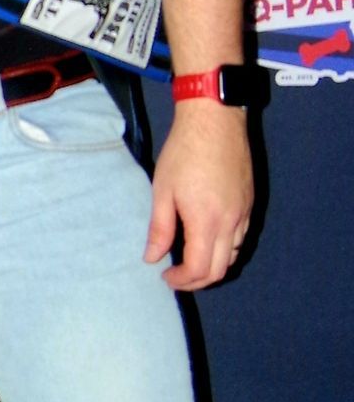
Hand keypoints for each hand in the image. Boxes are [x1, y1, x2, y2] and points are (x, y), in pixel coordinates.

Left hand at [145, 104, 251, 290]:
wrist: (215, 120)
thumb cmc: (184, 152)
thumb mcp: (162, 191)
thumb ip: (159, 228)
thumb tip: (152, 258)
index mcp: (207, 221)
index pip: (199, 269)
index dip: (182, 281)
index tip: (166, 277)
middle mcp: (231, 222)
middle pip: (221, 269)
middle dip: (198, 281)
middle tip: (177, 277)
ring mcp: (244, 212)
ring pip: (235, 254)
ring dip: (214, 266)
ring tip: (192, 261)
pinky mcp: (250, 202)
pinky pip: (241, 237)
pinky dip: (226, 249)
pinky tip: (209, 240)